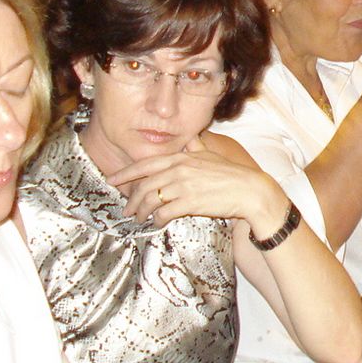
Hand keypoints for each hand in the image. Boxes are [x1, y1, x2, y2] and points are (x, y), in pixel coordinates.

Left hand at [109, 133, 286, 236]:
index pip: (145, 164)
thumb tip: (190, 139)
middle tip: (126, 209)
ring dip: (141, 211)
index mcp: (181, 157)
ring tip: (139, 218)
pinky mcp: (189, 203)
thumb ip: (196, 147)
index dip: (125, 173)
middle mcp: (179, 170)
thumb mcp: (212, 155)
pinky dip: (157, 220)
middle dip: (131, 199)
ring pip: (150, 200)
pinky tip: (157, 223)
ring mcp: (184, 186)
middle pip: (143, 185)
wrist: (249, 191)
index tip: (112, 180)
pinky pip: (163, 213)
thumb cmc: (231, 174)